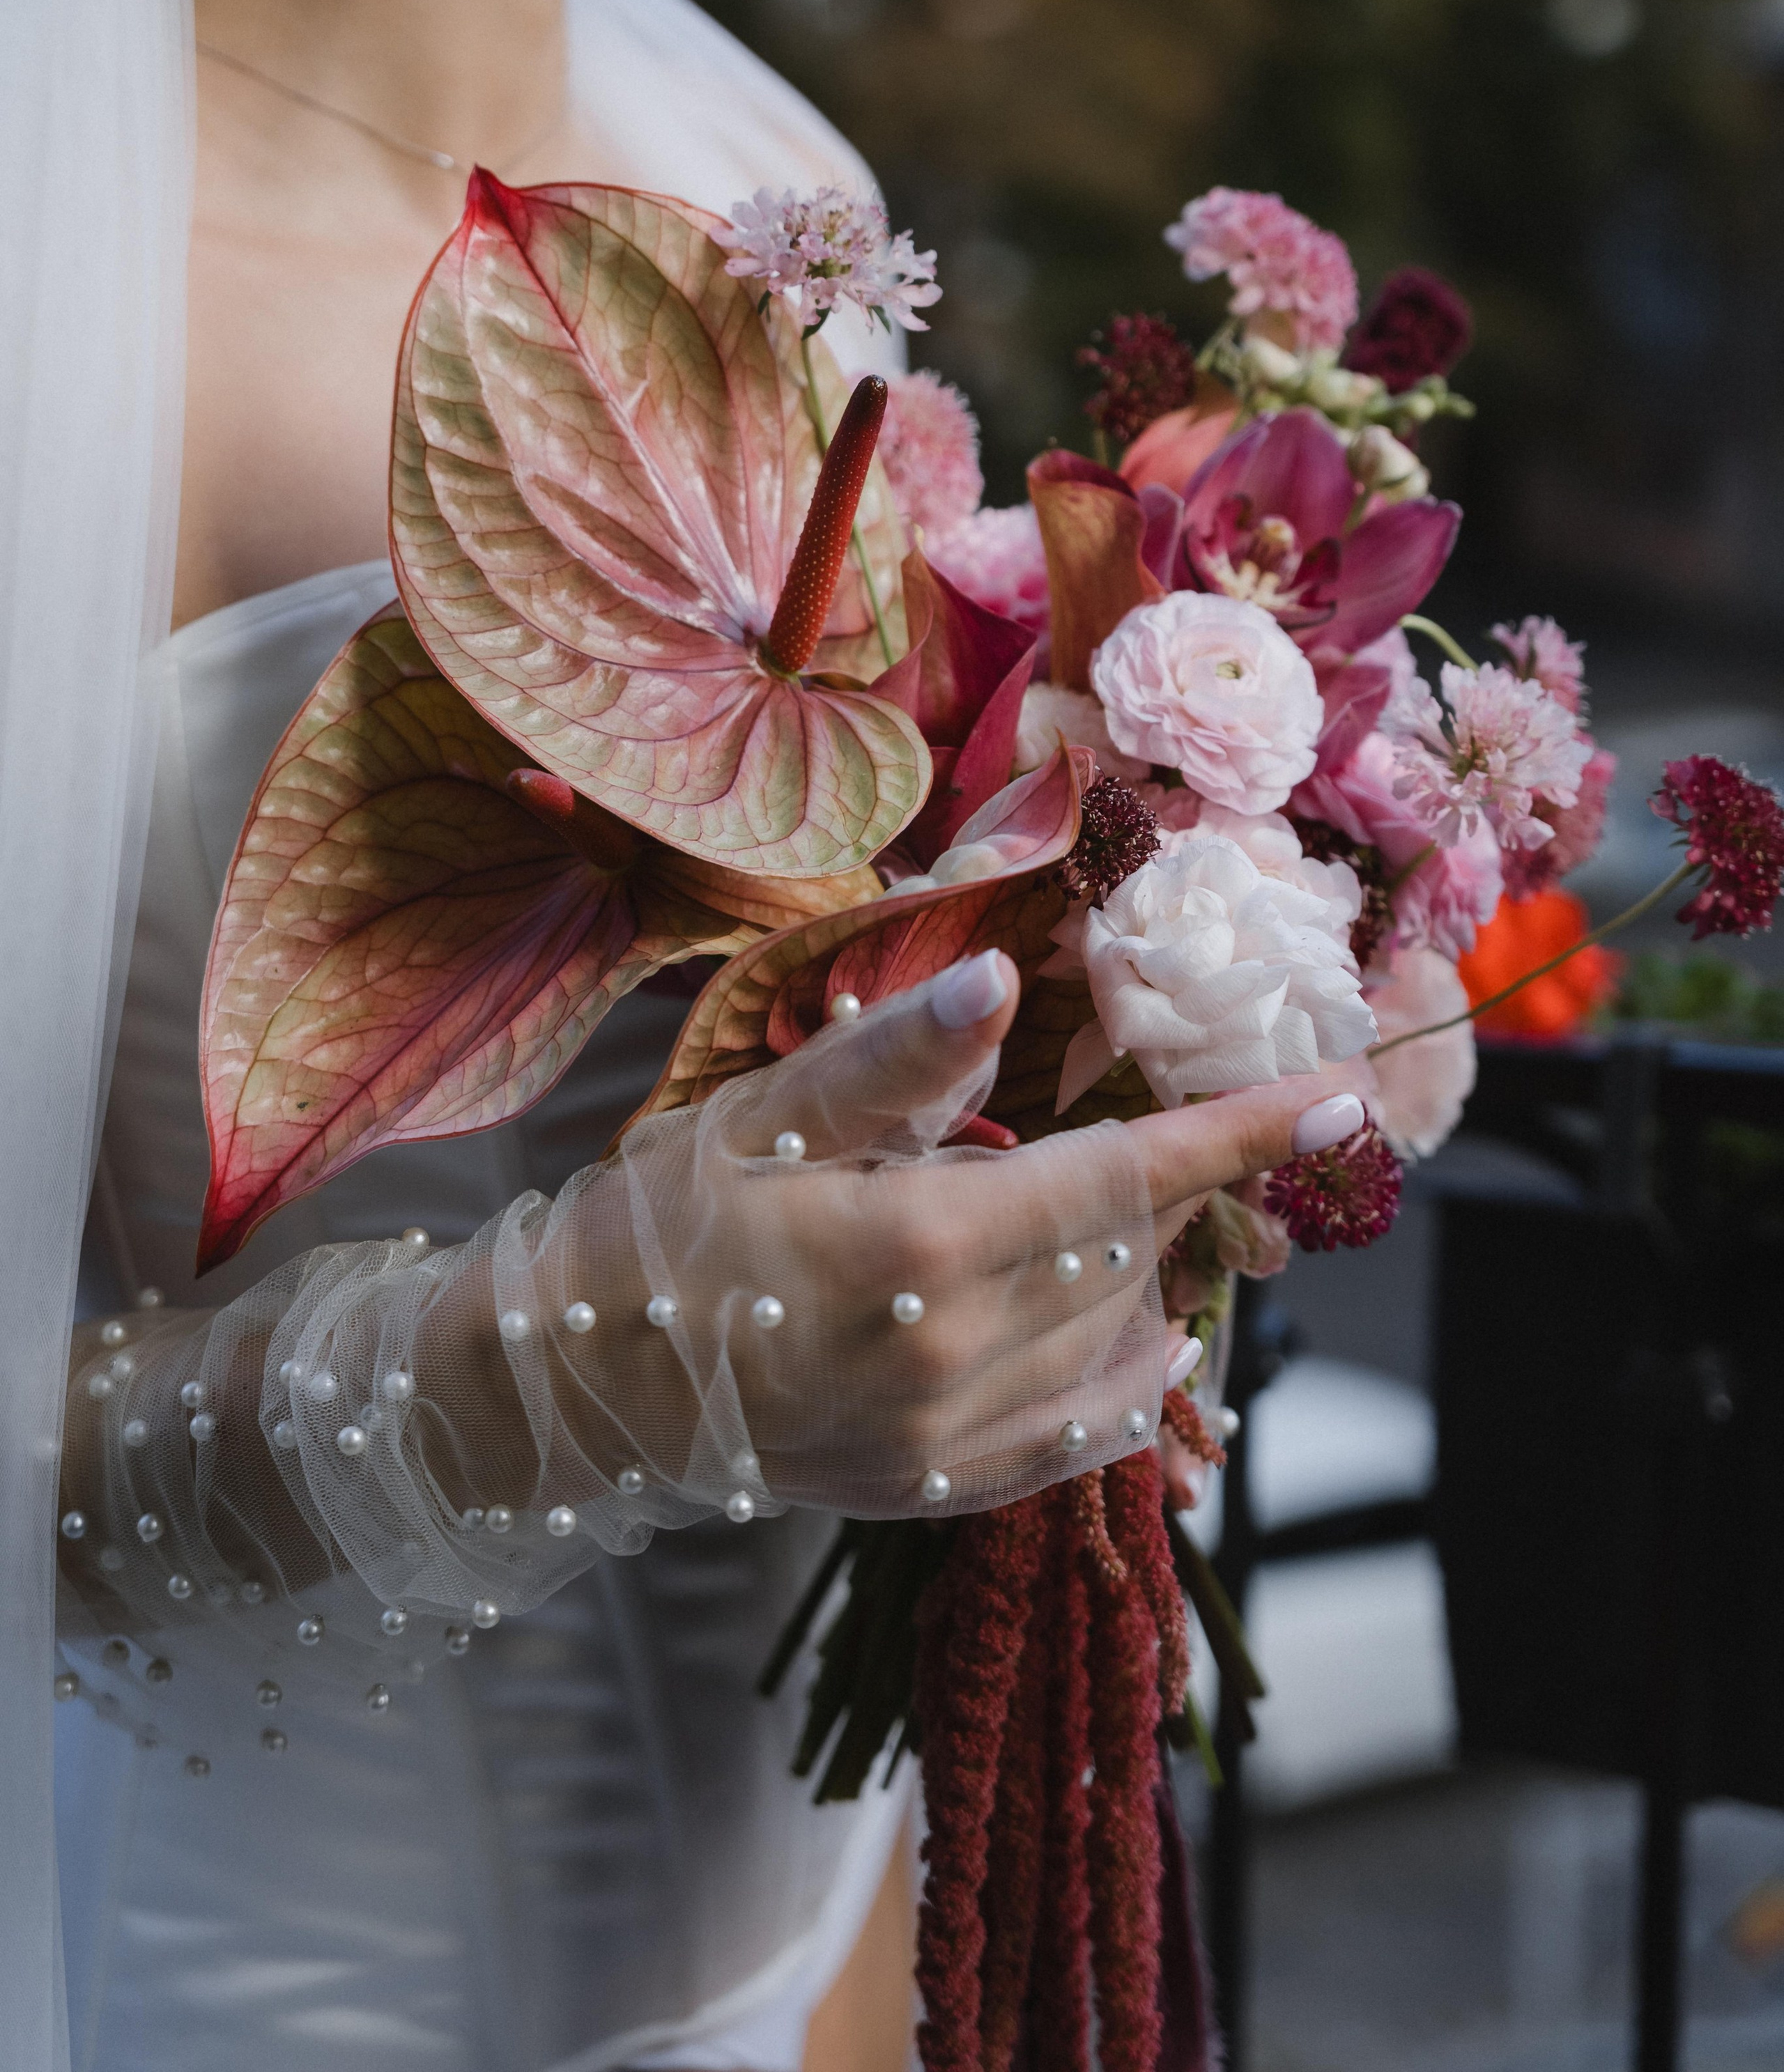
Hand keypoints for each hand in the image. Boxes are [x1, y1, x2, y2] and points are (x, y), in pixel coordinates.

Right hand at [545, 952, 1370, 1520]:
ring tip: (1091, 1220)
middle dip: (1167, 1188)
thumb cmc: (655, 1228)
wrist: (571, 1388)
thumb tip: (1002, 980)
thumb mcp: (759, 1113)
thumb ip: (891, 1057)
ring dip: (1142, 1275)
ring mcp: (949, 1441)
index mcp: (920, 1245)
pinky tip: (1106, 1328)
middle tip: (1142, 1135)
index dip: (1245, 1134)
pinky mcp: (937, 1493)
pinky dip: (1120, 1374)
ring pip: (1124, 1347)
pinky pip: (1082, 1435)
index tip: (1347, 1096)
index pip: (1129, 1179)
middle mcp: (955, 1356)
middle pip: (1135, 1256)